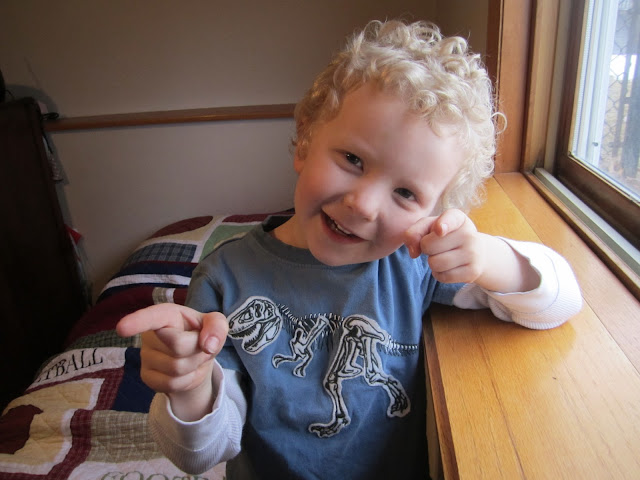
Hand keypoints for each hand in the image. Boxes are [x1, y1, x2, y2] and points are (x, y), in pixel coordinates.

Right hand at [116, 303, 227, 419]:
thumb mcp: (215, 324)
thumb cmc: (202, 334)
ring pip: (177, 368)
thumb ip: (217, 326)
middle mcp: (150, 333)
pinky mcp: (146, 376)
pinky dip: (187, 380)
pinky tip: (186, 371)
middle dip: (198, 349)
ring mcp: (145, 356)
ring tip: (193, 357)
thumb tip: (208, 345)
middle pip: (178, 346)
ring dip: (194, 365)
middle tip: (200, 346)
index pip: (151, 318)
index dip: (137, 322)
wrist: (196, 358)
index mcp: (166, 314)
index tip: (122, 328)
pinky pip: (172, 384)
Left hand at [404, 209, 486, 284]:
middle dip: (426, 248)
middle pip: (428, 245)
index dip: (443, 224)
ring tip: (443, 256)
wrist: (476, 253)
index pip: (451, 219)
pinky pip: (442, 277)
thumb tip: (413, 252)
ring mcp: (473, 253)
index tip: (439, 230)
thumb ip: (415, 232)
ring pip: (435, 263)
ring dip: (432, 262)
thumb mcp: (430, 227)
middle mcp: (469, 234)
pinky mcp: (473, 272)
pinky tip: (448, 267)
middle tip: (437, 246)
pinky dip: (439, 274)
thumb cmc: (446, 236)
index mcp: (458, 218)